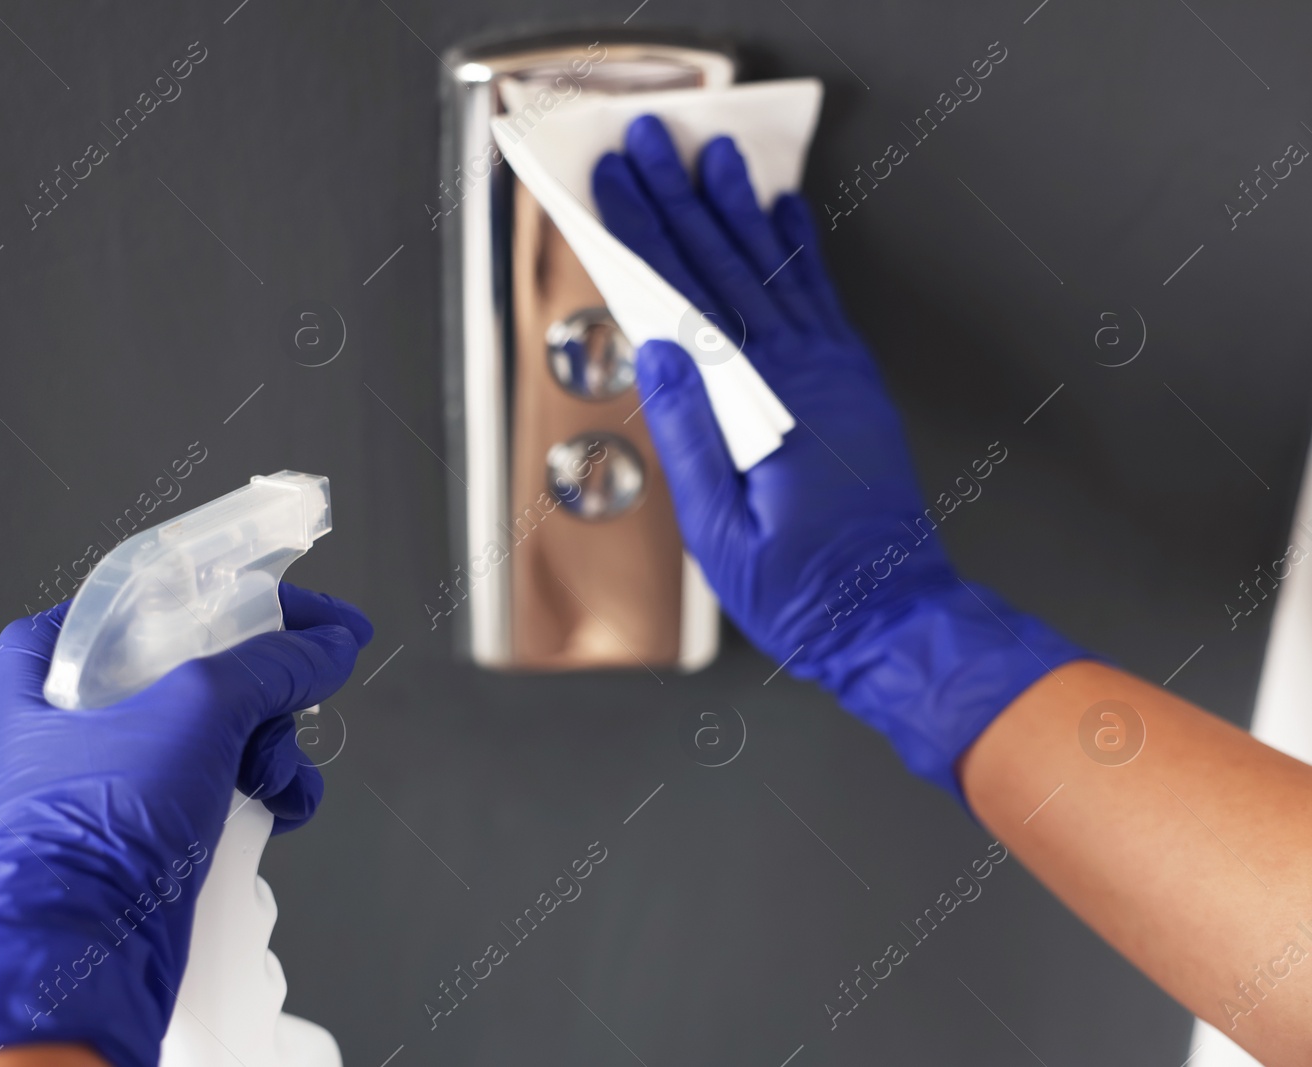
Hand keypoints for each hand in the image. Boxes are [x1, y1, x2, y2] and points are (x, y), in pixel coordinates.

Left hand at [0, 582, 372, 1066]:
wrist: (81, 956)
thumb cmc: (92, 838)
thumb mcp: (197, 713)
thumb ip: (271, 664)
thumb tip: (324, 645)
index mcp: (53, 660)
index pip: (161, 594)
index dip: (245, 595)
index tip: (311, 612)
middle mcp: (73, 711)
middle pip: (202, 663)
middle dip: (266, 692)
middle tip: (299, 698)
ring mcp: (111, 770)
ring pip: (220, 726)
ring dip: (270, 748)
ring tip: (278, 777)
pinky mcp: (144, 821)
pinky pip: (218, 781)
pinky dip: (257, 790)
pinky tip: (279, 806)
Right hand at [593, 116, 1088, 795]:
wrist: (892, 617)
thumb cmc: (806, 591)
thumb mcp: (719, 534)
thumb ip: (690, 438)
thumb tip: (661, 355)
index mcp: (765, 408)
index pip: (689, 301)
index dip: (649, 236)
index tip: (619, 186)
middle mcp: (808, 377)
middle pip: (729, 270)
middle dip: (682, 201)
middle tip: (650, 145)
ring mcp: (838, 377)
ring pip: (776, 274)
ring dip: (739, 212)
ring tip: (713, 158)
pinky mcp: (854, 388)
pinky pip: (822, 303)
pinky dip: (800, 254)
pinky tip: (784, 218)